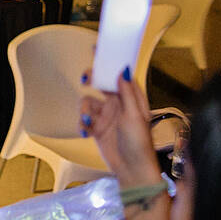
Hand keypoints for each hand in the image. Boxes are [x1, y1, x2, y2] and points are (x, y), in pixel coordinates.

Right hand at [79, 69, 161, 187]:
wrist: (131, 170)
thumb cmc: (139, 144)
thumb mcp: (134, 116)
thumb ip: (127, 92)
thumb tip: (122, 70)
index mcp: (132, 98)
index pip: (119, 75)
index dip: (109, 62)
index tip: (98, 49)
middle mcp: (119, 105)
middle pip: (101, 84)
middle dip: (91, 80)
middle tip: (85, 79)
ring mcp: (107, 116)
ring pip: (88, 102)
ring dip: (84, 110)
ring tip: (86, 121)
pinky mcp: (97, 129)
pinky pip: (84, 119)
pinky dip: (82, 124)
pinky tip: (85, 132)